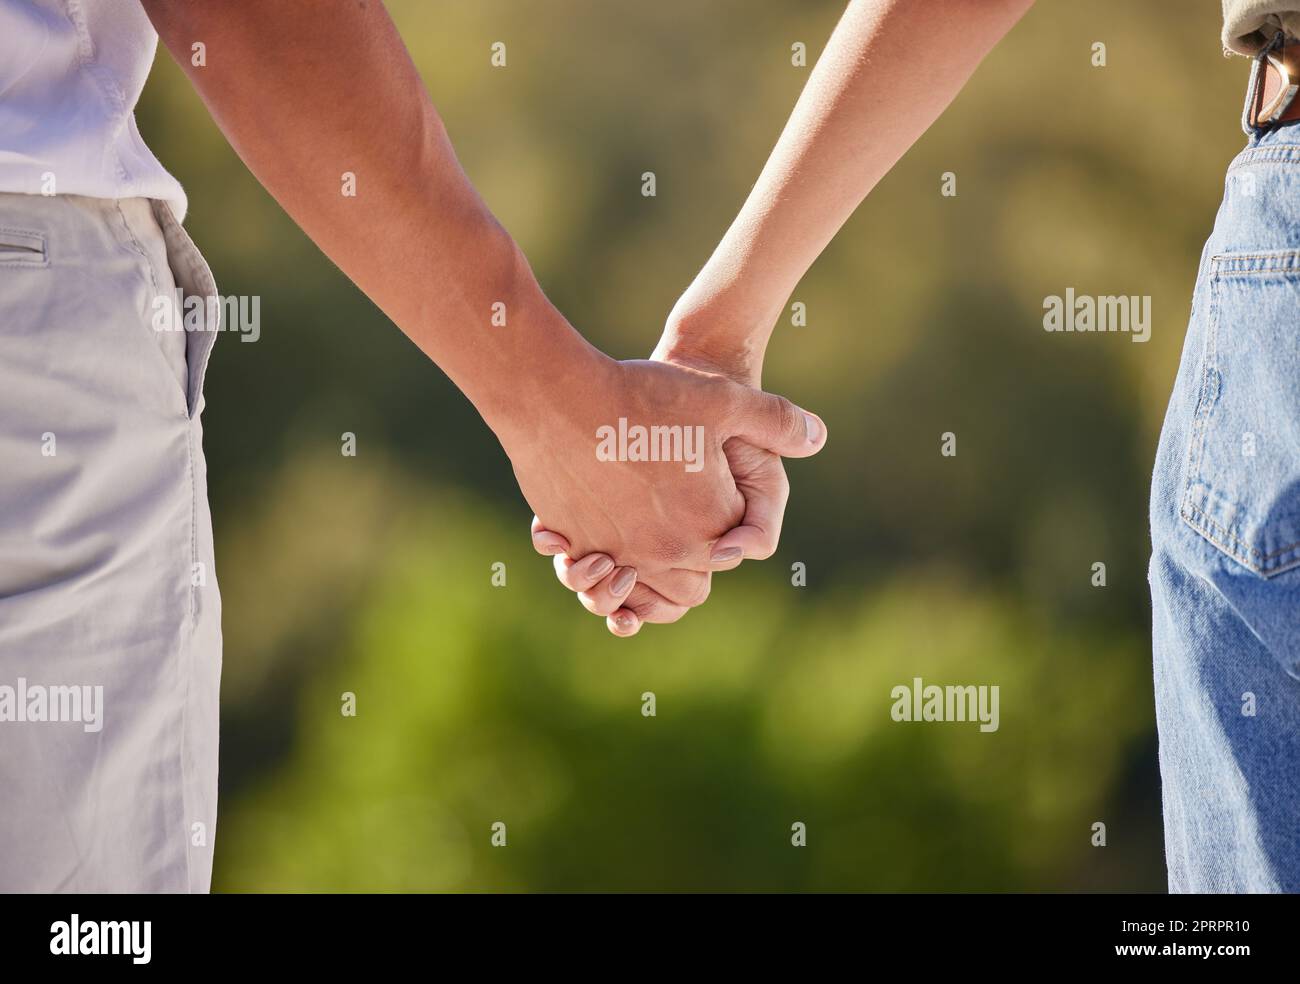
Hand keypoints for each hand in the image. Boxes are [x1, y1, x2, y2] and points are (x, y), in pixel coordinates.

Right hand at [531, 324, 816, 634]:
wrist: (558, 396)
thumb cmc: (643, 396)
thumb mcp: (724, 400)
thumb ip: (778, 421)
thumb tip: (818, 437)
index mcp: (709, 525)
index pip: (733, 551)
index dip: (729, 526)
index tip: (713, 489)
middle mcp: (666, 551)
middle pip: (692, 587)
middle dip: (693, 563)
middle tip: (682, 516)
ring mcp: (616, 554)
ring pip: (641, 591)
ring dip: (645, 572)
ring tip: (642, 527)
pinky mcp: (575, 545)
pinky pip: (594, 571)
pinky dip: (602, 558)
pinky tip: (602, 522)